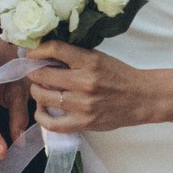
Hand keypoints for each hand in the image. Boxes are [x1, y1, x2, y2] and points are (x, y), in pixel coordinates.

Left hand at [27, 42, 151, 136]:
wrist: (141, 98)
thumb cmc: (119, 76)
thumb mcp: (99, 58)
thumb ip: (74, 57)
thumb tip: (44, 54)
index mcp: (89, 61)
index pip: (55, 49)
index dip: (36, 50)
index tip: (31, 53)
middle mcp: (85, 82)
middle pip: (43, 75)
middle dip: (33, 72)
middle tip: (33, 72)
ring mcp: (83, 105)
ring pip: (43, 97)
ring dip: (36, 91)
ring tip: (39, 89)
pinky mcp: (83, 123)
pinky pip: (51, 123)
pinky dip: (41, 115)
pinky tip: (42, 109)